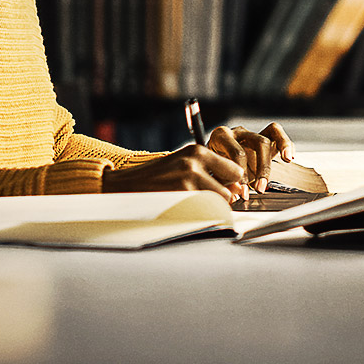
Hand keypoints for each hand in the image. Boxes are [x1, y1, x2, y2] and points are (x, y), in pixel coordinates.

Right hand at [100, 144, 245, 202]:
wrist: (126, 185)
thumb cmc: (157, 176)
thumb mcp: (183, 164)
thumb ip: (209, 172)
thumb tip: (237, 190)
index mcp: (197, 150)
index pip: (235, 169)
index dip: (232, 182)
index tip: (224, 188)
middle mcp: (195, 162)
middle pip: (231, 187)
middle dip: (224, 196)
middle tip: (207, 198)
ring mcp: (189, 179)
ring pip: (221, 201)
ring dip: (212, 205)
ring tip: (194, 202)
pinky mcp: (183, 195)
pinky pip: (207, 210)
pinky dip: (201, 213)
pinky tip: (186, 207)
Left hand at [203, 122, 294, 193]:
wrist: (214, 162)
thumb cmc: (214, 169)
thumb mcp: (214, 175)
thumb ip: (223, 183)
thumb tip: (235, 195)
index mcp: (221, 136)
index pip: (238, 152)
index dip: (243, 174)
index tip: (243, 192)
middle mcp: (237, 132)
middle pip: (257, 144)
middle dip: (261, 169)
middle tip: (259, 189)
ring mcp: (250, 133)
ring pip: (266, 141)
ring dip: (268, 165)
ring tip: (270, 179)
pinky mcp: (263, 137)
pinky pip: (277, 134)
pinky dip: (285, 145)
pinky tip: (289, 158)